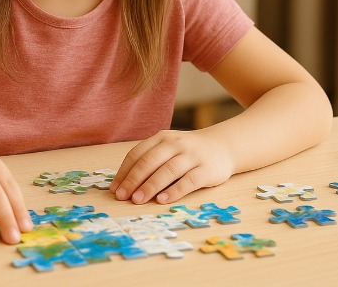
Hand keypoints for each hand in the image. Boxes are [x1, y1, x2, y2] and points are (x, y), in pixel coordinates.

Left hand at [109, 129, 233, 204]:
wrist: (223, 147)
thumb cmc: (188, 152)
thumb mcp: (168, 149)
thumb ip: (151, 161)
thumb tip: (125, 184)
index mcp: (162, 138)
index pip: (138, 154)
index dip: (125, 172)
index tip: (115, 189)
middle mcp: (175, 144)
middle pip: (150, 161)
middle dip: (134, 180)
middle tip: (122, 196)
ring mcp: (192, 155)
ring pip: (167, 171)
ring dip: (150, 186)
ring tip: (138, 200)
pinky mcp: (206, 169)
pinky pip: (188, 181)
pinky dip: (174, 191)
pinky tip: (162, 200)